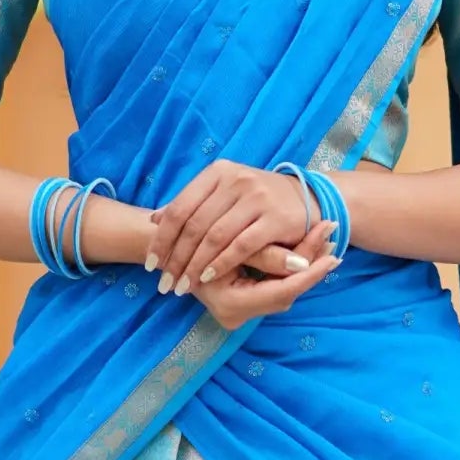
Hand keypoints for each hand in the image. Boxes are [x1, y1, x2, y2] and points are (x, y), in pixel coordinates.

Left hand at [146, 159, 313, 295]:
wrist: (308, 198)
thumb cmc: (258, 201)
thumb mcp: (223, 195)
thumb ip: (192, 206)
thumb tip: (154, 220)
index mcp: (218, 172)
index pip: (180, 208)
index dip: (162, 238)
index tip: (151, 264)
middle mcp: (236, 180)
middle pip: (194, 225)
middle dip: (176, 258)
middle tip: (165, 283)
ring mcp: (256, 198)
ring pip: (215, 237)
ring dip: (195, 266)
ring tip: (183, 286)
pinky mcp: (275, 218)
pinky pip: (241, 246)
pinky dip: (221, 264)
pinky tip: (208, 278)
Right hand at [199, 222, 339, 328]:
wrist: (162, 248)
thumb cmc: (188, 241)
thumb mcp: (227, 244)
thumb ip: (264, 256)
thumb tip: (303, 263)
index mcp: (230, 306)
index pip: (280, 295)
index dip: (307, 276)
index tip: (333, 256)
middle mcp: (235, 316)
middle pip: (285, 293)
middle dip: (310, 266)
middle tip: (335, 241)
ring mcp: (239, 312)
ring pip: (283, 290)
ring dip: (305, 263)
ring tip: (328, 239)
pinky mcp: (243, 301)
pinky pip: (275, 286)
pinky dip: (292, 265)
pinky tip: (311, 245)